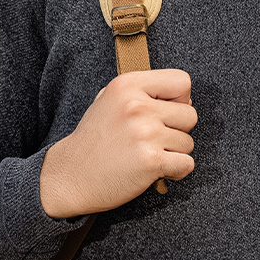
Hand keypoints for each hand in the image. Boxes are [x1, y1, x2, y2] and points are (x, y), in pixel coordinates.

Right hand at [39, 69, 196, 217]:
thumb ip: (143, 92)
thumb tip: (184, 98)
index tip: (164, 114)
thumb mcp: (109, 100)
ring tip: (146, 155)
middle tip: (151, 140)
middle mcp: (137, 106)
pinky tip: (155, 171)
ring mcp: (145, 134)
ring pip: (188, 142)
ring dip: (173, 153)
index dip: (180, 100)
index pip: (182, 81)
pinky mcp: (151, 161)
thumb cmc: (93, 140)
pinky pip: (186, 164)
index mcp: (127, 85)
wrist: (69, 177)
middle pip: (190, 115)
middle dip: (177, 130)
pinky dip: (175, 171)